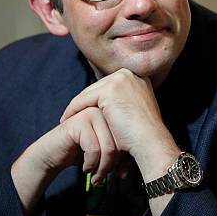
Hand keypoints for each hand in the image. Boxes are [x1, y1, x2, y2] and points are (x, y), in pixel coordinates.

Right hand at [11, 106, 127, 215]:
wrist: (54, 154)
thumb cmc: (82, 152)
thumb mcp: (108, 150)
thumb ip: (124, 148)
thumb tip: (144, 159)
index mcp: (115, 113)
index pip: (129, 138)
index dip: (124, 160)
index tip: (119, 173)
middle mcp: (105, 110)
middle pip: (121, 143)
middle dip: (113, 165)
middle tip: (103, 179)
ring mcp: (92, 113)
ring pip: (109, 147)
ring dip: (102, 168)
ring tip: (96, 177)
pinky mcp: (80, 121)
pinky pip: (94, 148)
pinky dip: (91, 163)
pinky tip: (85, 168)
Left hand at [60, 68, 179, 181]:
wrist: (150, 141)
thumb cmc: (143, 133)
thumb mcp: (135, 110)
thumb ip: (123, 102)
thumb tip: (106, 105)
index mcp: (138, 77)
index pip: (108, 85)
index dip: (95, 98)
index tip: (84, 111)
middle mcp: (130, 74)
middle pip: (98, 86)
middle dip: (84, 101)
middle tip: (71, 114)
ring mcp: (120, 79)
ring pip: (89, 92)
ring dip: (76, 106)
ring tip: (67, 118)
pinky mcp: (109, 90)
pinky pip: (84, 99)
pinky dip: (73, 110)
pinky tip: (66, 120)